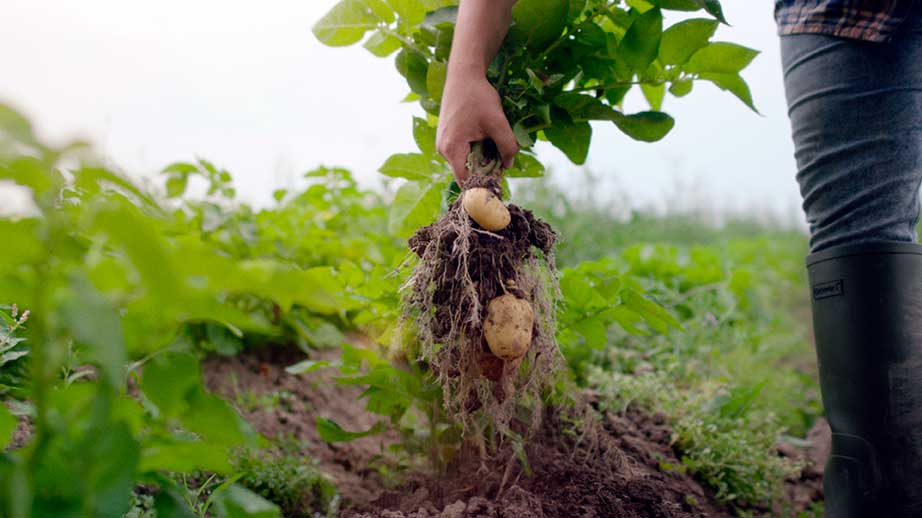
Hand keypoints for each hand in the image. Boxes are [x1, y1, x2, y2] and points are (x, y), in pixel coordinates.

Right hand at [436, 64, 517, 181]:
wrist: (463, 74)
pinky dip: (474, 149)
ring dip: (480, 158)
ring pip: (464, 161)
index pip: (466, 180)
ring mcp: (442, 142)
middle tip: (500, 160)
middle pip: (465, 171)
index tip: (499, 182)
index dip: (483, 184)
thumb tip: (508, 165)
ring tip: (493, 145)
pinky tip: (484, 137)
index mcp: (452, 149)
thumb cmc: (478, 96)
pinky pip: (461, 151)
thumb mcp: (498, 122)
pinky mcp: (446, 135)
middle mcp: (443, 149)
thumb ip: (507, 146)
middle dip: (483, 170)